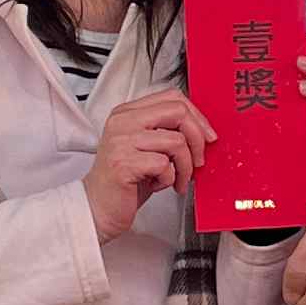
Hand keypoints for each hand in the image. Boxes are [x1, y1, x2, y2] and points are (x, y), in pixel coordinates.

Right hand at [82, 89, 212, 242]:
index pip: (172, 97)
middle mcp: (123, 122)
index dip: (197, 116)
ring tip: (177, 179)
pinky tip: (158, 184)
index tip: (206, 135)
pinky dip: (169, 179)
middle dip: (198, 139)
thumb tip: (202, 129)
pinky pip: (165, 165)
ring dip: (185, 167)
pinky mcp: (124, 163)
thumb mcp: (145, 147)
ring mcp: (122, 141)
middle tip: (198, 160)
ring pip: (176, 141)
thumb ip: (166, 131)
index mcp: (127, 113)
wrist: (98, 207)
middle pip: (178, 112)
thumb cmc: (125, 181)